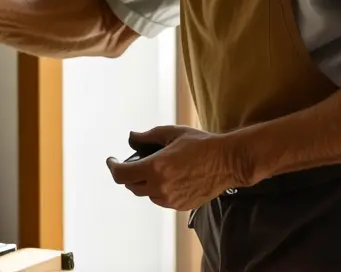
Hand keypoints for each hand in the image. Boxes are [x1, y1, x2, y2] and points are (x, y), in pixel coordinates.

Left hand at [105, 126, 238, 210]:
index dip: (113, 167)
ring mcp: (170, 199)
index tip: (112, 161)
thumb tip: (132, 137)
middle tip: (135, 162)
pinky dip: (159, 189)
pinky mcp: (180, 206)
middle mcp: (160, 187)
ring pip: (146, 193)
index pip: (121, 174)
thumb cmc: (202, 145)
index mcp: (156, 167)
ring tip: (159, 168)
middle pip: (131, 186)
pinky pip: (161, 199)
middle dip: (129, 174)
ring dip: (145, 182)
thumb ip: (148, 136)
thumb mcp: (173, 133)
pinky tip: (171, 177)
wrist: (228, 162)